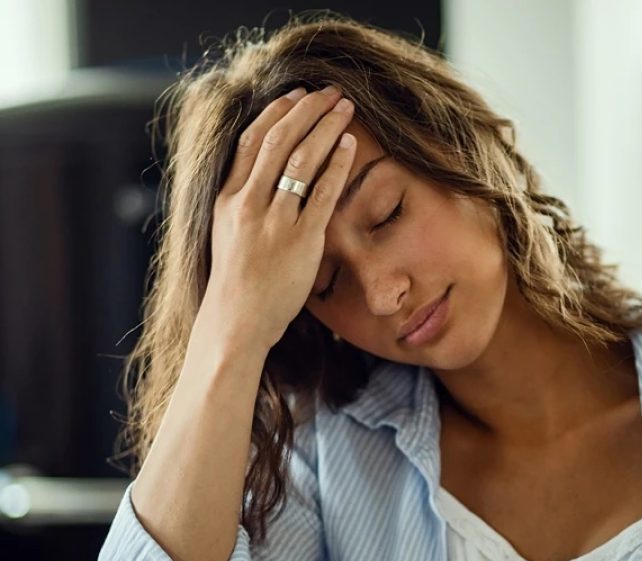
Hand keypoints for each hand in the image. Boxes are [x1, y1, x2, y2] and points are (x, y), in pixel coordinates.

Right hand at [201, 85, 357, 351]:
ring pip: (301, 159)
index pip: (251, 140)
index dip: (276, 112)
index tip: (297, 94)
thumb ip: (241, 202)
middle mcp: (248, 203)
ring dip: (326, 127)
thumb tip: (260, 177)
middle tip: (331, 92)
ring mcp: (274, 221)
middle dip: (307, 109)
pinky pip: (322, 193)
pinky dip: (336, 164)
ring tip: (345, 107)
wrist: (238, 321)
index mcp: (227, 197)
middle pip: (279, 140)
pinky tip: (349, 145)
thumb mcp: (227, 232)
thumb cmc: (237, 282)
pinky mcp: (300, 240)